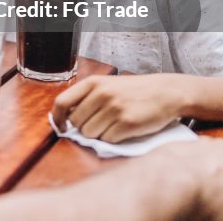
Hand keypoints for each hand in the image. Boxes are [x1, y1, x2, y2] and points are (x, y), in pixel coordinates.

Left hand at [51, 74, 185, 142]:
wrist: (166, 93)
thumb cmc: (134, 91)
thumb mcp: (107, 85)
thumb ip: (87, 97)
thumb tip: (66, 117)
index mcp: (93, 83)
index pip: (62, 102)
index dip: (57, 118)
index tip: (61, 127)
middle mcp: (101, 94)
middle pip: (76, 123)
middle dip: (85, 128)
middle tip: (101, 123)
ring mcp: (114, 108)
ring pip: (90, 134)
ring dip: (99, 134)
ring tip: (113, 125)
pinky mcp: (127, 123)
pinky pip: (107, 140)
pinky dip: (113, 139)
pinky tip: (123, 129)